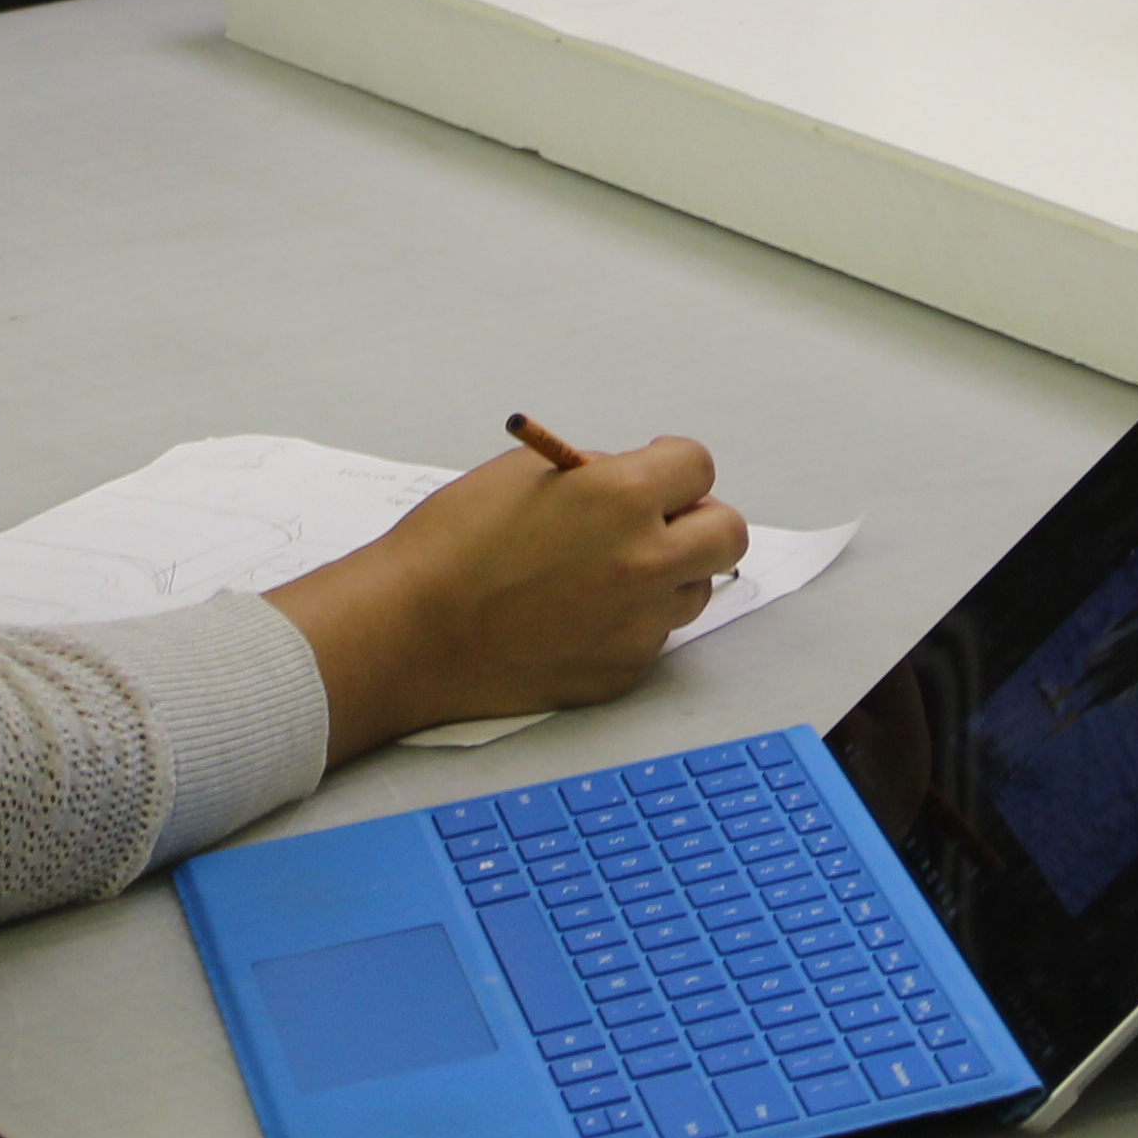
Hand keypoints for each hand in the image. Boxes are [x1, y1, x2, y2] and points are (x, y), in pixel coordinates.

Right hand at [265, 438, 749, 761]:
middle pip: (727, 534)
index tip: (656, 474)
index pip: (698, 467)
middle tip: (661, 523)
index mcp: (621, 497)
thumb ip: (596, 475)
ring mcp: (639, 623)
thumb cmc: (451, 544)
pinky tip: (575, 616)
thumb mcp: (525, 475)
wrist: (410, 632)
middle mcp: (645, 561)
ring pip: (694, 589)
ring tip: (603, 574)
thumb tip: (636, 485)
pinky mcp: (623, 670)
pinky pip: (653, 635)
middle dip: (700, 521)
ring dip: (668, 575)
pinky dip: (630, 621)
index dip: (673, 469)